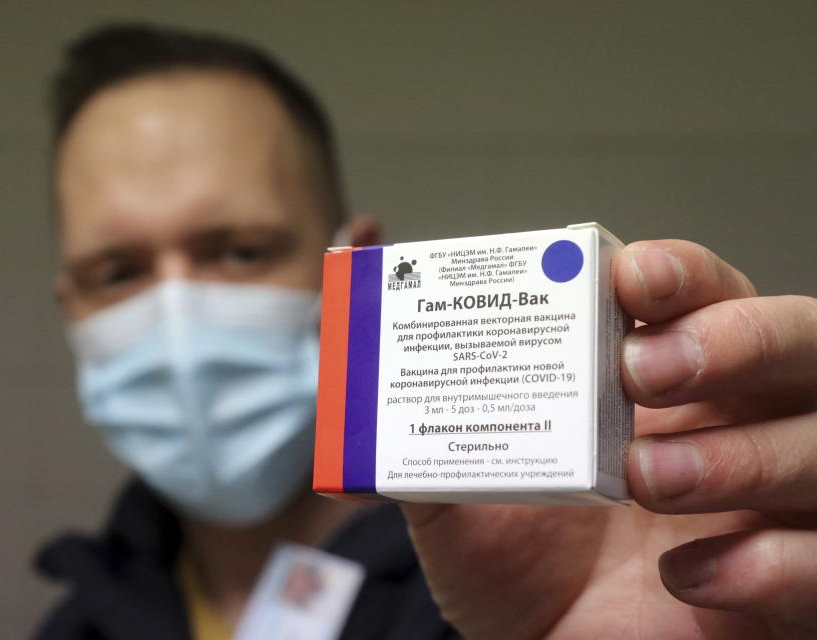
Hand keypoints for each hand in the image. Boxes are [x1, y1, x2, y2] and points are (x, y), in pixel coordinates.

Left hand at [402, 240, 816, 638]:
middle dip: (733, 340)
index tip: (628, 277)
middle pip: (795, 340)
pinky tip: (683, 575)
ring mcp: (772, 499)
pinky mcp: (789, 583)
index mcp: (656, 380)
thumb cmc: (509, 562)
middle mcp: (731, 422)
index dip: (680, 272)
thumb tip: (345, 377)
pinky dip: (768, 562)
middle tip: (641, 369)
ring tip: (645, 479)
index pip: (702, 293)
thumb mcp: (454, 497)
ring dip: (742, 453)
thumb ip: (415, 436)